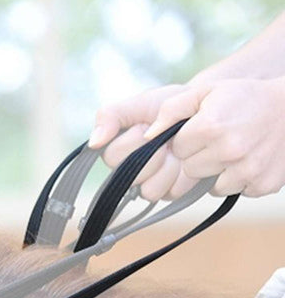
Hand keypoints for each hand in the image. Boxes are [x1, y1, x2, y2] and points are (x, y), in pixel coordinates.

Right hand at [88, 83, 199, 201]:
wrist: (205, 110)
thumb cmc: (171, 104)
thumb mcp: (140, 102)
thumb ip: (110, 116)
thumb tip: (93, 143)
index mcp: (117, 149)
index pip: (112, 157)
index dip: (133, 142)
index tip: (147, 127)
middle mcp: (129, 171)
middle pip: (129, 177)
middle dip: (152, 154)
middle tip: (166, 139)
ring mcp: (149, 183)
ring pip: (149, 191)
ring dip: (168, 168)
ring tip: (177, 151)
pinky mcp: (169, 192)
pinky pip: (170, 194)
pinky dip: (183, 177)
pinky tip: (186, 162)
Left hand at [147, 77, 284, 197]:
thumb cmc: (247, 98)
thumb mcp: (209, 91)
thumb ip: (173, 109)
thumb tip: (147, 136)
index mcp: (210, 126)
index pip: (178, 148)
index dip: (189, 139)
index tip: (204, 129)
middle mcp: (228, 150)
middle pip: (191, 170)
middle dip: (200, 157)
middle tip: (221, 139)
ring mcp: (247, 170)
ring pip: (211, 186)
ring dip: (219, 171)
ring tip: (236, 149)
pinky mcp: (262, 184)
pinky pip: (237, 191)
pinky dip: (241, 179)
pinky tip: (251, 159)